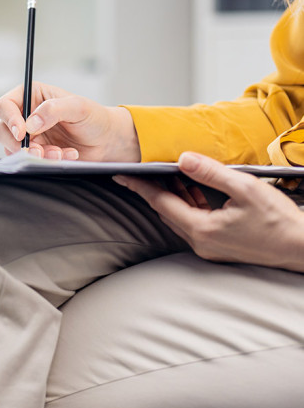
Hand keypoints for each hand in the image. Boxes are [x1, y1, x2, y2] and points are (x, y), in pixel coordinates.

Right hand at [0, 82, 139, 160]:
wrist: (106, 140)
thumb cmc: (94, 118)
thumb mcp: (77, 107)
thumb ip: (52, 110)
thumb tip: (30, 124)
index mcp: (31, 95)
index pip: (5, 106)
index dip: (9, 119)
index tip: (22, 133)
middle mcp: (25, 115)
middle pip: (1, 129)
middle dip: (19, 143)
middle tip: (37, 150)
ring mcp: (28, 135)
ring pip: (13, 148)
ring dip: (36, 154)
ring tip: (58, 153)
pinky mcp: (35, 152)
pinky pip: (28, 161)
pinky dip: (45, 161)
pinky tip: (64, 155)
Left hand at [113, 152, 303, 270]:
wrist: (302, 248)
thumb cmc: (279, 221)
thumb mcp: (245, 189)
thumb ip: (211, 173)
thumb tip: (183, 159)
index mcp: (202, 229)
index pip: (161, 203)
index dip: (140, 187)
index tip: (121, 176)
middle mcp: (200, 242)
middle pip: (167, 210)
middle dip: (154, 189)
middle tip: (140, 169)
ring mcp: (208, 247)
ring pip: (180, 216)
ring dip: (173, 195)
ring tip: (167, 173)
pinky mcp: (217, 246)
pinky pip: (194, 222)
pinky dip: (189, 204)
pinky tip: (192, 189)